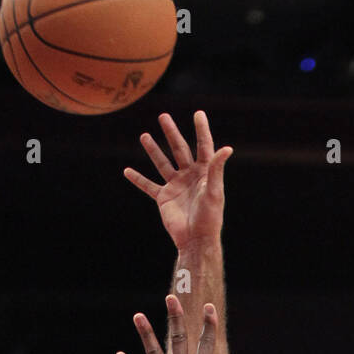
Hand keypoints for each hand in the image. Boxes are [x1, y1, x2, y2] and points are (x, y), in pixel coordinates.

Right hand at [124, 110, 230, 251]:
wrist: (195, 239)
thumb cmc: (210, 217)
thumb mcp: (215, 191)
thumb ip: (217, 169)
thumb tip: (227, 148)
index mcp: (205, 172)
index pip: (203, 146)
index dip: (201, 129)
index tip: (198, 113)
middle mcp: (189, 176)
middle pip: (179, 149)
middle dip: (171, 133)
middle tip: (163, 116)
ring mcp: (175, 186)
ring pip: (162, 163)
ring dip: (153, 150)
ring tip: (144, 135)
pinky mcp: (163, 198)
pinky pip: (148, 186)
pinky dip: (138, 179)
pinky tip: (127, 171)